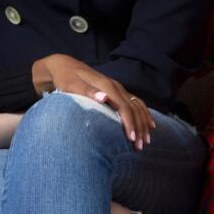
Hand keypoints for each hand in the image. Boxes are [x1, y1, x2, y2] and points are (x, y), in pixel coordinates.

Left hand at [31, 54, 153, 150]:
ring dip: (143, 123)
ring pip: (137, 106)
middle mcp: (116, 86)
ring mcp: (118, 88)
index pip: (124, 107)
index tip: (131, 138)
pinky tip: (149, 125)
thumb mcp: (72, 84)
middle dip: (139, 127)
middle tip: (140, 147)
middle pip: (133, 108)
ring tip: (146, 141)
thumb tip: (104, 97)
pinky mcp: (118, 91)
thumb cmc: (66, 78)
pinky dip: (144, 115)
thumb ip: (88, 91)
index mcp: (107, 86)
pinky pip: (136, 103)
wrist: (64, 66)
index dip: (129, 122)